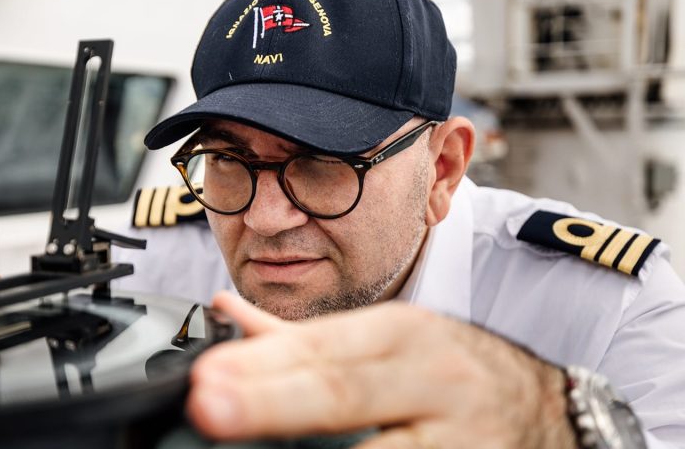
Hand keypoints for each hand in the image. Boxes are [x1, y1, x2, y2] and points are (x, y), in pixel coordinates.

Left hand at [187, 293, 575, 447]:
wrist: (546, 413)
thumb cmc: (450, 374)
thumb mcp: (383, 342)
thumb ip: (302, 338)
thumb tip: (226, 315)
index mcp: (401, 335)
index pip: (320, 349)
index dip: (260, 366)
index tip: (205, 379)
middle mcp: (430, 380)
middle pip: (343, 394)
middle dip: (272, 403)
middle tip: (211, 406)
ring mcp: (457, 438)